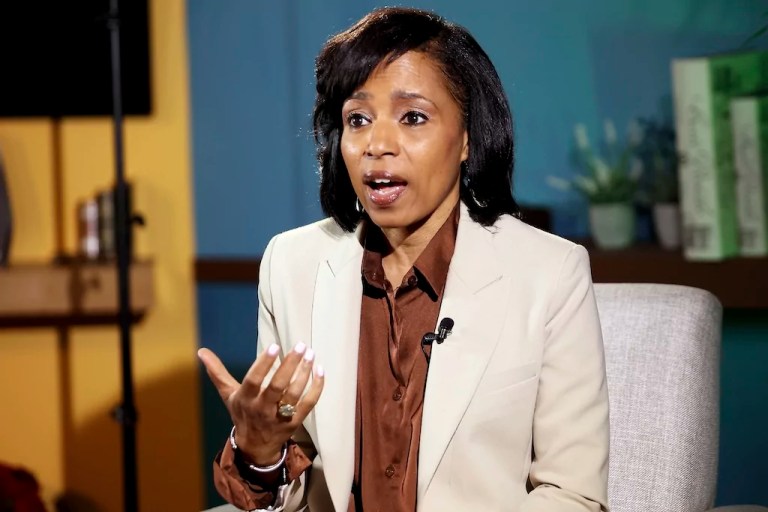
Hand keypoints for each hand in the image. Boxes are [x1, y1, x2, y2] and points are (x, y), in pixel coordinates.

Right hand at [198, 342, 323, 464]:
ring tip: (311, 354)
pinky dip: (316, 388)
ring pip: (294, 394)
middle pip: (278, 387)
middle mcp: (263, 409)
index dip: (264, 364)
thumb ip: (217, 373)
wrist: (255, 447)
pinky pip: (308, 404)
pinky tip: (320, 370)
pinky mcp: (295, 422)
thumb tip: (202, 351)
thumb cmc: (242, 414)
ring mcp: (280, 417)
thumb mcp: (228, 395)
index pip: (254, 380)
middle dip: (290, 365)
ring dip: (304, 373)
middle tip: (300, 346)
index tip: (275, 346)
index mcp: (246, 400)